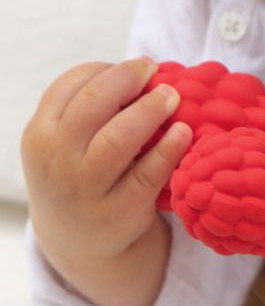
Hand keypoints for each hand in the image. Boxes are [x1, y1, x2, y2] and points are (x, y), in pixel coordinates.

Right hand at [22, 57, 191, 273]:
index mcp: (41, 133)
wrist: (79, 239)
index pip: (71, 85)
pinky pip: (148, 174)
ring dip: (150, 110)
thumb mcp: (65, 142)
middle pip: (94, 104)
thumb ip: (89, 109)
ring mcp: (87, 187)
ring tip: (173, 97)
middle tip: (157, 73)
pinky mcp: (120, 210)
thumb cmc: (80, 174)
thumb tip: (143, 67)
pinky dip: (169, 149)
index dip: (109, 69)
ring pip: (118, 138)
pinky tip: (184, 132)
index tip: (139, 66)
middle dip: (129, 80)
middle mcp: (58, 160)